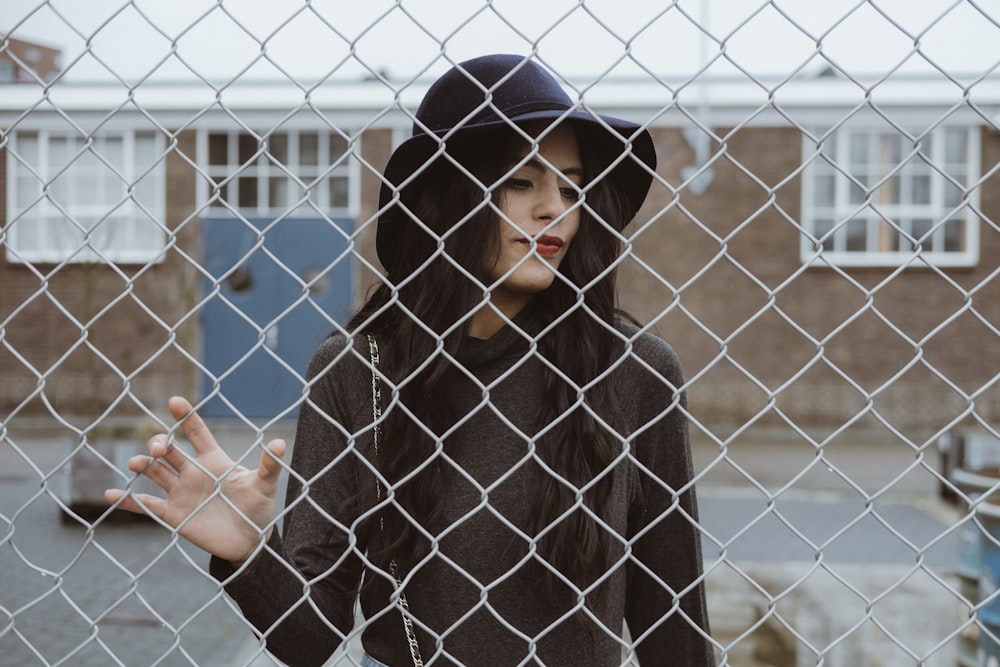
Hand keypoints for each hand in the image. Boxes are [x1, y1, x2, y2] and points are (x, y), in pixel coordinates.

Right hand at [104, 396, 286, 563]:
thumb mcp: (265, 485)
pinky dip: (128, 501)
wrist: (249, 542)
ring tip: (138, 463)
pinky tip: (111, 495)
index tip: (175, 402)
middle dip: (161, 444)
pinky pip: (146, 505)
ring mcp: (180, 493)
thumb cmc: (258, 508)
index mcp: (214, 461)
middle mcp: (193, 473)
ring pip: (155, 473)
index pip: (197, 434)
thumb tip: (280, 443)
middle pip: (170, 451)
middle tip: (160, 447)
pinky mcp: (173, 515)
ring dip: (144, 465)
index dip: (186, 418)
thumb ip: (269, 465)